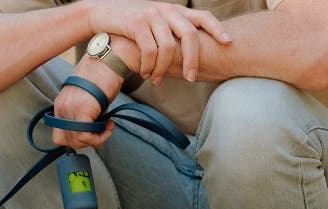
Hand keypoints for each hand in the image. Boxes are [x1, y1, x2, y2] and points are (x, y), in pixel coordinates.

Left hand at [50, 58, 121, 149]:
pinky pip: (85, 136)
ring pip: (77, 141)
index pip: (60, 136)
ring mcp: (69, 108)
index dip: (77, 139)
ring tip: (108, 126)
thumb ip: (85, 116)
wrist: (110, 60)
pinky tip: (109, 125)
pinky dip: (99, 137)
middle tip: (103, 129)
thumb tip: (92, 131)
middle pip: (68, 141)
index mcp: (60, 105)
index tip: (93, 132)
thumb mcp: (89, 100)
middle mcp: (61, 107)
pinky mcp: (81, 109)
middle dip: (88, 141)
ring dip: (96, 139)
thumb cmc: (104, 77)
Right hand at [87, 0, 231, 83]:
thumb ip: (169, 29)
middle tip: (190, 78)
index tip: (227, 42)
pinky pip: (149, 50)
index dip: (217, 29)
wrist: (100, 12)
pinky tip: (145, 73)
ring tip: (156, 79)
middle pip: (190, 35)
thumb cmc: (127, 22)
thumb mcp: (153, 21)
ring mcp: (151, 15)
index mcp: (174, 9)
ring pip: (168, 47)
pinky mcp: (136, 23)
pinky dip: (149, 65)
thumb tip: (185, 50)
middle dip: (192, 60)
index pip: (202, 17)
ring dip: (163, 68)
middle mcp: (166, 9)